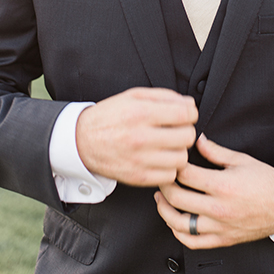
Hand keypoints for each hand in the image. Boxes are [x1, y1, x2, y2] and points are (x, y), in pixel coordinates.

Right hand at [76, 88, 197, 186]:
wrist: (81, 141)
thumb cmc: (111, 115)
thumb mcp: (134, 96)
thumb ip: (164, 96)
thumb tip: (190, 104)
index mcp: (140, 113)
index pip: (185, 114)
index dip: (191, 113)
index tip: (187, 114)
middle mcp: (140, 137)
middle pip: (187, 137)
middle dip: (186, 131)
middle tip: (177, 129)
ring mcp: (139, 160)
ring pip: (181, 159)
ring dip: (179, 150)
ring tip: (169, 145)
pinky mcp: (137, 177)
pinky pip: (169, 176)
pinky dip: (169, 168)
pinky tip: (161, 158)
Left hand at [155, 134, 273, 248]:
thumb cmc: (265, 182)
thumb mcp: (241, 160)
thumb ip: (215, 151)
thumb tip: (198, 141)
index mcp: (223, 185)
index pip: (186, 174)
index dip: (174, 165)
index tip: (172, 160)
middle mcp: (218, 208)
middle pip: (177, 197)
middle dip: (164, 184)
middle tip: (162, 176)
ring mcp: (218, 226)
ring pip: (179, 223)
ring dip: (165, 210)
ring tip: (161, 198)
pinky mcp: (222, 239)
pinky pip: (192, 241)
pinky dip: (178, 232)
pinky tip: (175, 221)